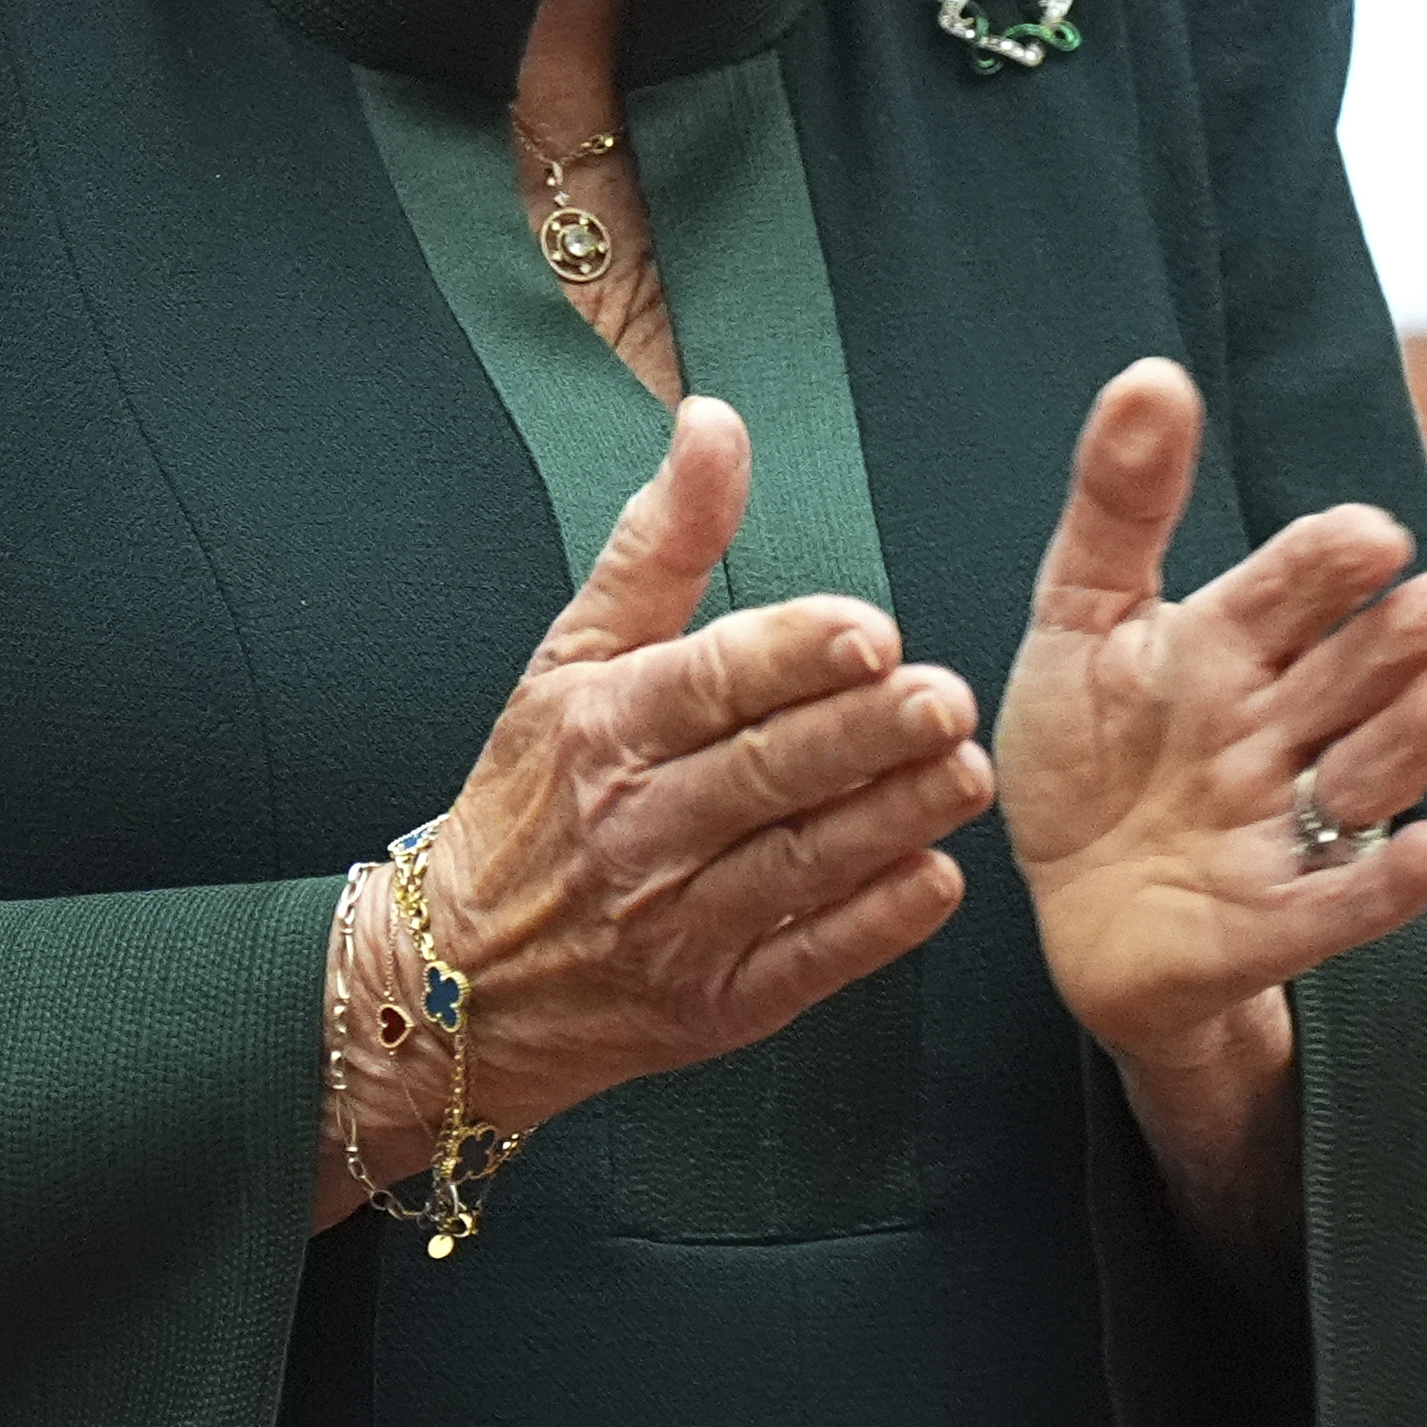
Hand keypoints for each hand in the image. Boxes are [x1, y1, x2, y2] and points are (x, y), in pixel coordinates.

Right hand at [403, 397, 987, 1141]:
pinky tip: (933, 881)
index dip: (791, 656)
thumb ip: (662, 540)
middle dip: (862, 736)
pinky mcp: (717, 1003)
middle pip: (764, 773)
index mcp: (605, 727)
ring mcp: (677, 923)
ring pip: (798, 865)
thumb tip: (714, 423)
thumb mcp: (574, 655)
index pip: (707, 683)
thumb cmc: (536, 795)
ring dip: (890, 820)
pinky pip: (806, 962)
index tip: (869, 630)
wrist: (460, 977)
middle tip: (945, 697)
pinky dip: (872, 927)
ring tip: (965, 773)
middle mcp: (638, 824)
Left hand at [995, 359, 1426, 1071]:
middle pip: (1356, 674)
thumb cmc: (1090, 751)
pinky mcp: (1271, 925)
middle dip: (1402, 639)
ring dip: (1413, 739)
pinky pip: (1339, 905)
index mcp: (1234, 645)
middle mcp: (1280, 729)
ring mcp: (1285, 827)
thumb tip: (1156, 371)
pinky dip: (1387, 885)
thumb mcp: (1081, 619)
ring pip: (1370, 775)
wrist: (1069, 908)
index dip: (1329, 563)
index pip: (1293, 588)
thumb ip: (1120, 503)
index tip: (1367, 535)